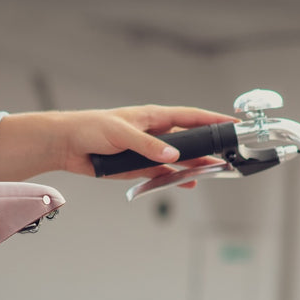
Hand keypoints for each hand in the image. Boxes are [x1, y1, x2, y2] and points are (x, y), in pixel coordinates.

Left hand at [0, 105, 237, 181]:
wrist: (66, 144)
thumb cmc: (90, 127)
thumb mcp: (121, 133)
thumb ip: (148, 146)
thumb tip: (173, 157)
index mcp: (154, 116)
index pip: (191, 117)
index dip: (213, 120)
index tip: (233, 123)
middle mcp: (155, 133)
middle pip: (190, 140)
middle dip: (209, 147)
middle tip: (229, 154)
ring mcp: (148, 151)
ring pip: (179, 160)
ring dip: (195, 166)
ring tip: (214, 172)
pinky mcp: (138, 167)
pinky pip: (163, 174)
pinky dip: (175, 179)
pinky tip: (188, 183)